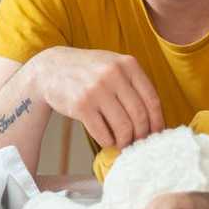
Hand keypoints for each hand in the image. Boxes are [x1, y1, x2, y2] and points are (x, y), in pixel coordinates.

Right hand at [31, 47, 163, 148]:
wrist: (51, 68)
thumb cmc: (88, 71)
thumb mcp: (113, 65)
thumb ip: (133, 84)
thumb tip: (154, 118)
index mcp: (128, 64)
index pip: (152, 99)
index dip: (157, 121)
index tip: (156, 134)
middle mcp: (114, 74)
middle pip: (139, 115)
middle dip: (142, 135)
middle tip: (139, 142)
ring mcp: (97, 89)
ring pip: (123, 127)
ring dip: (125, 141)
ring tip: (122, 144)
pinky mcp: (81, 105)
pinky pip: (103, 133)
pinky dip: (108, 141)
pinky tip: (107, 140)